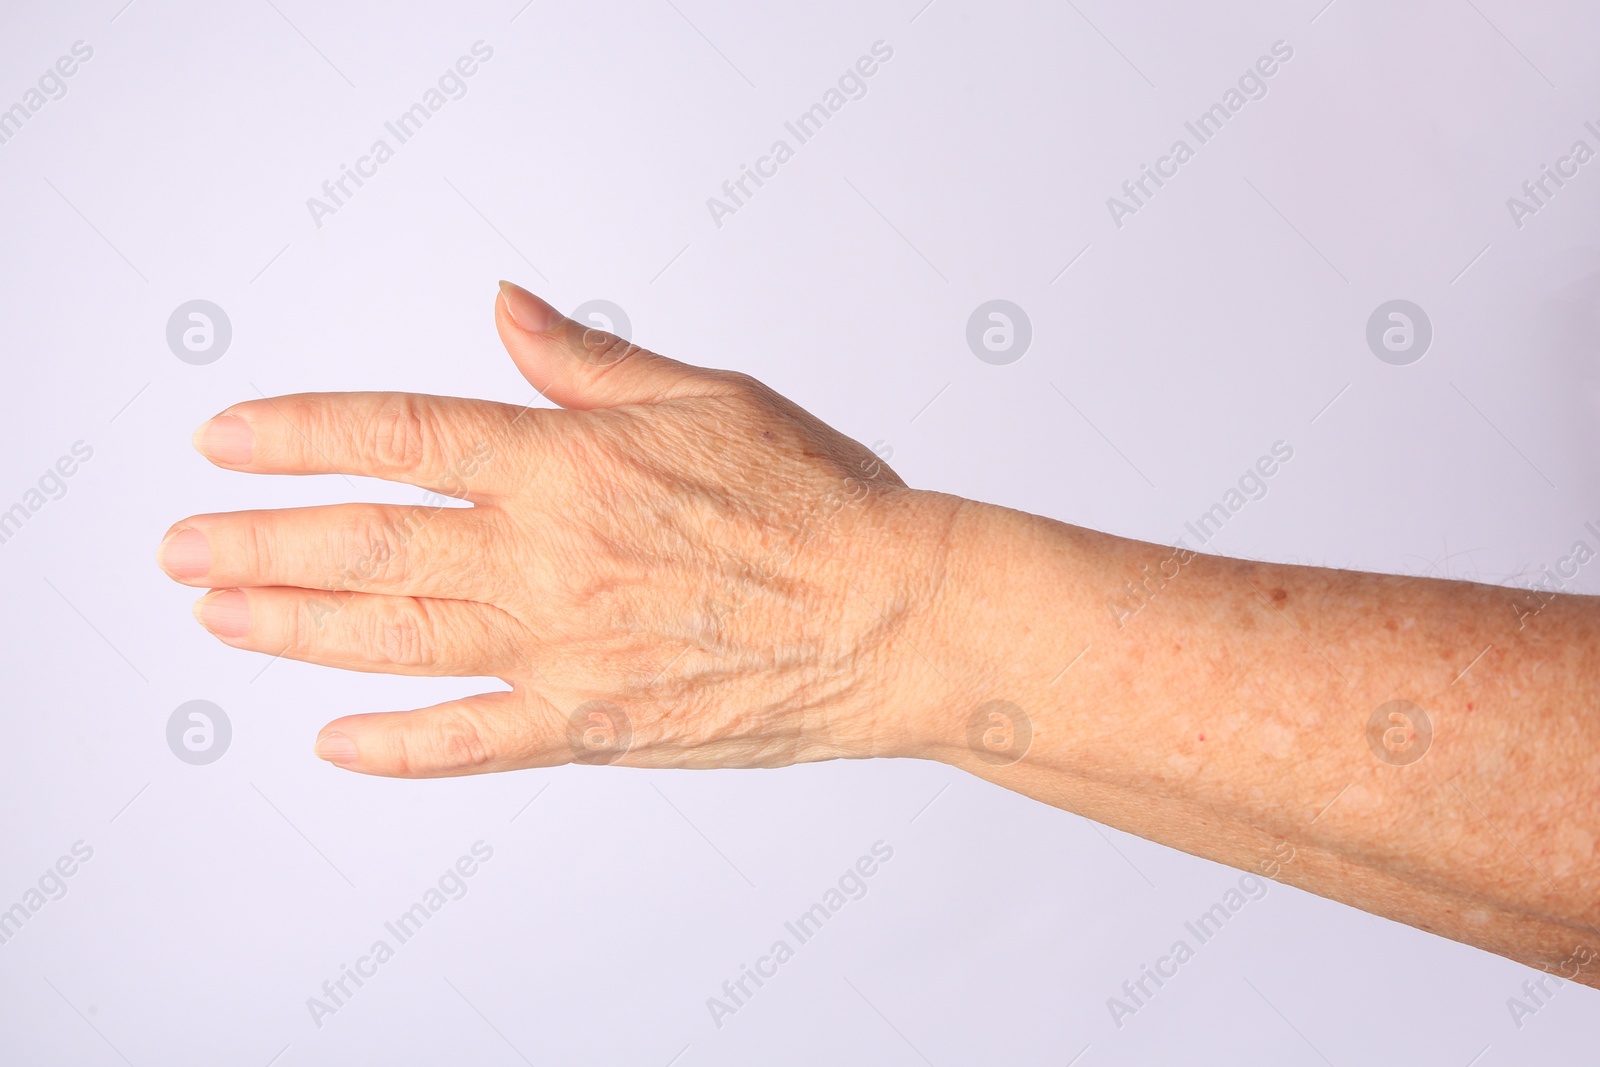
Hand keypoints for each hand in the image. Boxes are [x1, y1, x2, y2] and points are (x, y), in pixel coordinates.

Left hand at [159, 282, 962, 776]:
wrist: (890, 614)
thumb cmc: (818, 504)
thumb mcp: (707, 395)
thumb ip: (589, 363)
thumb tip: (507, 314)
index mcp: (568, 464)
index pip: (398, 438)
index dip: (299, 437)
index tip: (229, 442)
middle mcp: (544, 555)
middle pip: (366, 545)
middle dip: (259, 543)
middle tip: (186, 547)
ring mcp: (559, 648)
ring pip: (395, 640)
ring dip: (296, 629)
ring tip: (225, 619)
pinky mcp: (589, 726)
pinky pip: (470, 742)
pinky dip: (397, 747)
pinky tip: (338, 742)